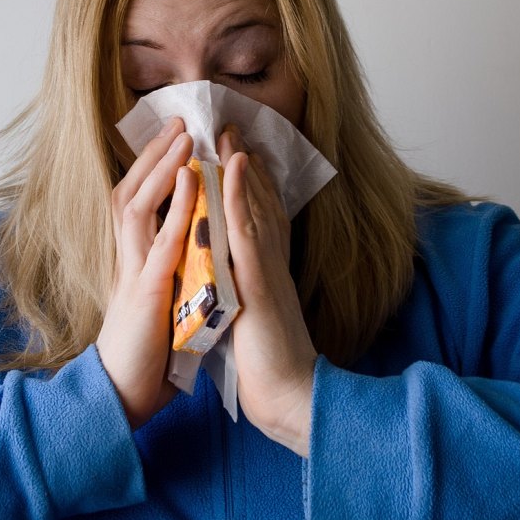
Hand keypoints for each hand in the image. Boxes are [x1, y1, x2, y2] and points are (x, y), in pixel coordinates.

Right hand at [97, 118, 195, 429]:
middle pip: (131, 192)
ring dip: (160, 167)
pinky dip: (175, 205)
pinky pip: (160, 239)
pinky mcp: (147, 291)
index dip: (151, 169)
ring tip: (183, 135)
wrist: (121, 396)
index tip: (173, 140)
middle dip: (153, 154)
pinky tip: (190, 177)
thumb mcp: (156, 299)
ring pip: (138, 205)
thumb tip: (187, 246)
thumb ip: (166, 269)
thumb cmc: (145, 351)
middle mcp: (127, 257)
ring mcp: (134, 271)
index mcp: (132, 259)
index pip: (136, 202)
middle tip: (178, 120)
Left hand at [217, 125, 316, 456]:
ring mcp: (265, 265)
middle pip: (258, 201)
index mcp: (266, 266)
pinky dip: (242, 193)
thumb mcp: (255, 309)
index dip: (248, 181)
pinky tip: (235, 166)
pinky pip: (247, 228)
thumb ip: (248, 283)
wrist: (290, 394)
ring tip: (229, 130)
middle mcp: (269, 259)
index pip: (257, 214)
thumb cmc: (268, 358)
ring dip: (241, 166)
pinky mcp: (258, 279)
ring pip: (253, 205)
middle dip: (244, 162)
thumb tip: (232, 271)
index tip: (236, 150)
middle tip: (232, 126)